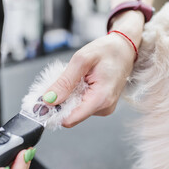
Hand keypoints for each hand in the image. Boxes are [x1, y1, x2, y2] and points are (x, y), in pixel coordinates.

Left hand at [42, 11, 144, 127]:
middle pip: (70, 115)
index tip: (44, 102)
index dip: (54, 112)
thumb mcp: (82, 60)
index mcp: (100, 99)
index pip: (70, 119)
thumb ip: (64, 82)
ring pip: (74, 110)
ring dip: (68, 96)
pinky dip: (75, 95)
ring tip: (76, 79)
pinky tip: (81, 82)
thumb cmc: (108, 51)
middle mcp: (104, 107)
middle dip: (61, 101)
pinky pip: (81, 105)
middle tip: (61, 81)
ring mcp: (103, 108)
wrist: (124, 49)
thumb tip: (49, 99)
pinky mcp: (101, 105)